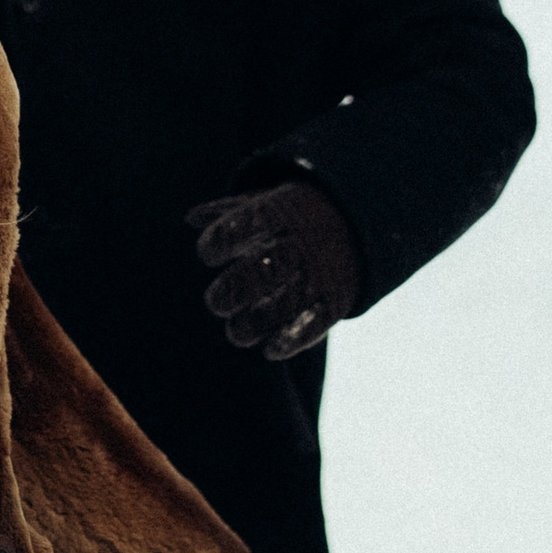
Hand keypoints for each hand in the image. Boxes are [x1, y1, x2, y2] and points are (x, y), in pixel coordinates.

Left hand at [188, 182, 362, 361]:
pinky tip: (270, 349)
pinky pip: (316, 323)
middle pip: (265, 267)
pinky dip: (293, 339)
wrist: (360, 224)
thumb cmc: (295, 215)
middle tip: (215, 302)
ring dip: (257, 322)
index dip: (222, 240)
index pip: (246, 224)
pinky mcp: (335, 300)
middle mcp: (300, 244)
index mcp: (280, 214)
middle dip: (235, 288)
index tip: (209, 254)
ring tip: (236, 331)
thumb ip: (228, 212)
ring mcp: (319, 273)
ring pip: (287, 302)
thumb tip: (191, 218)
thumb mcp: (267, 203)